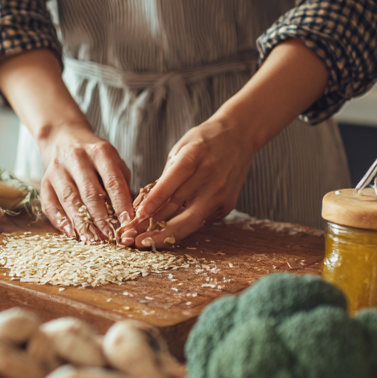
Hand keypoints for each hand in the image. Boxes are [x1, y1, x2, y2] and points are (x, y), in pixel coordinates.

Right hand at [38, 122, 133, 242]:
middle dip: (101, 218)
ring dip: (82, 223)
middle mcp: (77, 159)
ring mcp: (58, 169)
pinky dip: (60, 221)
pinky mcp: (44, 180)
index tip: (128, 222)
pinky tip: (71, 233)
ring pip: (70, 200)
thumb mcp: (113, 160)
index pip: (113, 182)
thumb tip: (130, 213)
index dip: (121, 204)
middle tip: (110, 236)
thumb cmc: (94, 155)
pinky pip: (50, 204)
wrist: (63, 136)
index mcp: (100, 153)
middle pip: (90, 193)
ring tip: (92, 239)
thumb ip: (122, 183)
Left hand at [119, 116, 257, 247]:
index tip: (138, 215)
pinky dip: (183, 226)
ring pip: (191, 221)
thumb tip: (145, 205)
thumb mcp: (181, 148)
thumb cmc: (204, 141)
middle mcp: (210, 175)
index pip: (172, 182)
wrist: (240, 136)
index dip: (154, 201)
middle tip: (136, 239)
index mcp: (196, 155)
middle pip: (181, 208)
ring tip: (147, 241)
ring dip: (167, 234)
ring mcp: (221, 192)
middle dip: (156, 228)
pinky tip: (167, 232)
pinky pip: (201, 220)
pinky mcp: (227, 204)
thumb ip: (167, 175)